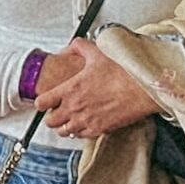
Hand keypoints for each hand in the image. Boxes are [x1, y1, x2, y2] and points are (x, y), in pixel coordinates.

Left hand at [34, 39, 159, 138]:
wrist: (142, 88)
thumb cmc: (122, 72)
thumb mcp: (97, 53)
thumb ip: (78, 47)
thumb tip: (67, 48)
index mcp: (70, 89)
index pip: (42, 103)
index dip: (43, 102)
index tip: (47, 100)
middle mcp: (74, 107)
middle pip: (49, 121)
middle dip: (52, 116)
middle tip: (58, 111)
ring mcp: (85, 120)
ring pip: (63, 131)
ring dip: (64, 125)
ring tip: (71, 118)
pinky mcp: (98, 129)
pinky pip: (80, 136)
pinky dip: (79, 131)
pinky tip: (85, 122)